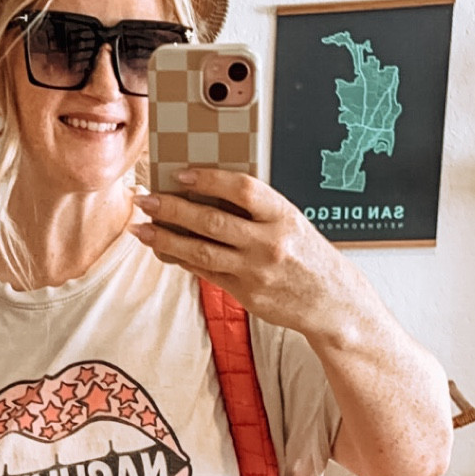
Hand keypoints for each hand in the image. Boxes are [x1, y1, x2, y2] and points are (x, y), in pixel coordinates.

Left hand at [131, 169, 360, 341]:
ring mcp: (256, 272)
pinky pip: (207, 274)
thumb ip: (257, 210)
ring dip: (167, 240)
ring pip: (202, 252)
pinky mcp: (247, 295)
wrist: (332, 301)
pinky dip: (183, 261)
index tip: (181, 174)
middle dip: (173, 210)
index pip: (242, 190)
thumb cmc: (307, 256)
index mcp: (284, 216)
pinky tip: (164, 251)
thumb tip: (207, 194)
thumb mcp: (291, 223)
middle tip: (146, 201)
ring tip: (142, 229)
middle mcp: (269, 243)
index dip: (210, 179)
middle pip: (213, 222)